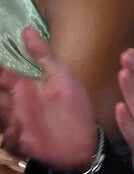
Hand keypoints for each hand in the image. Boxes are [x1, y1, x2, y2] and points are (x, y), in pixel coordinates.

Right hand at [0, 28, 97, 171]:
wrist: (85, 139)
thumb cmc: (74, 106)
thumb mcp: (62, 76)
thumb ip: (44, 55)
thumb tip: (26, 29)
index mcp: (23, 87)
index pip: (0, 75)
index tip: (0, 74)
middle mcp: (14, 105)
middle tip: (6, 101)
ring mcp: (15, 124)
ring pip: (0, 119)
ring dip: (4, 117)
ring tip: (15, 117)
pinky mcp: (20, 144)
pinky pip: (7, 141)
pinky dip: (11, 139)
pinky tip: (20, 135)